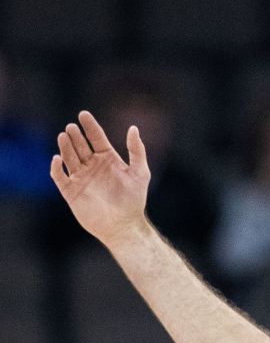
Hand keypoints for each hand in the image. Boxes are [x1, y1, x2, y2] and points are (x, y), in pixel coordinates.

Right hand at [50, 110, 149, 248]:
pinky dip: (56, 168)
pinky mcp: (71, 192)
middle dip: (75, 135)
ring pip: (68, 157)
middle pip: (80, 145)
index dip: (89, 125)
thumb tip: (133, 128)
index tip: (83, 115)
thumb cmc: (134, 201)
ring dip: (65, 146)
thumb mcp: (140, 174)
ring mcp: (81, 178)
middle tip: (72, 128)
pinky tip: (57, 159)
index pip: (95, 137)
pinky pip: (59, 177)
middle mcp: (92, 166)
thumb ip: (137, 151)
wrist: (124, 227)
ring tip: (64, 136)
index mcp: (107, 159)